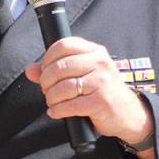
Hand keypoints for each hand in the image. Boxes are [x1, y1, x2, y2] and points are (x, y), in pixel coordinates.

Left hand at [24, 37, 154, 153]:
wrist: (128, 113)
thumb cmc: (103, 92)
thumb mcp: (84, 75)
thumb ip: (55, 70)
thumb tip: (30, 70)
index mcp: (96, 52)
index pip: (64, 45)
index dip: (48, 58)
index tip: (45, 70)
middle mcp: (100, 63)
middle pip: (60, 67)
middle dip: (46, 82)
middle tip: (47, 90)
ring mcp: (102, 82)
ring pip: (63, 87)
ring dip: (51, 98)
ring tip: (53, 102)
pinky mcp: (100, 101)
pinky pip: (69, 105)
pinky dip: (57, 110)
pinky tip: (56, 112)